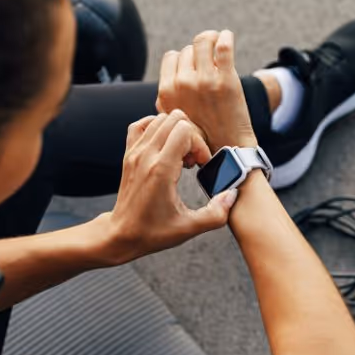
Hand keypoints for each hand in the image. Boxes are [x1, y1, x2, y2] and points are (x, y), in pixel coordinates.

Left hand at [95, 110, 238, 262]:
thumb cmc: (153, 232)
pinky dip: (156, 128)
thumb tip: (232, 195)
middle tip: (193, 160)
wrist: (122, 234)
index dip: (200, 145)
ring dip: (176, 133)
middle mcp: (146, 156)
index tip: (200, 166)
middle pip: (174, 119)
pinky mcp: (128, 154)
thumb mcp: (189, 228)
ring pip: (159, 119)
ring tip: (180, 156)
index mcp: (161, 170)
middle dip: (191, 135)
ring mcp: (134, 153)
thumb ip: (216, 213)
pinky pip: (141, 125)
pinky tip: (165, 146)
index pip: (185, 131)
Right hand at [157, 30, 257, 152]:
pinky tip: (227, 38)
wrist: (228, 149)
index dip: (184, 59)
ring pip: (203, 41)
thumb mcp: (173, 120)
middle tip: (210, 62)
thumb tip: (165, 86)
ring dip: (212, 39)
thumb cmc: (202, 136)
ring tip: (219, 43)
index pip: (171, 56)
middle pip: (188, 49)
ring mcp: (205, 80)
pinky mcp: (226, 80)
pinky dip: (225, 37)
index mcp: (167, 92)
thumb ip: (166, 101)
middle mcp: (183, 84)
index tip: (195, 65)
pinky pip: (223, 46)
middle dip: (199, 53)